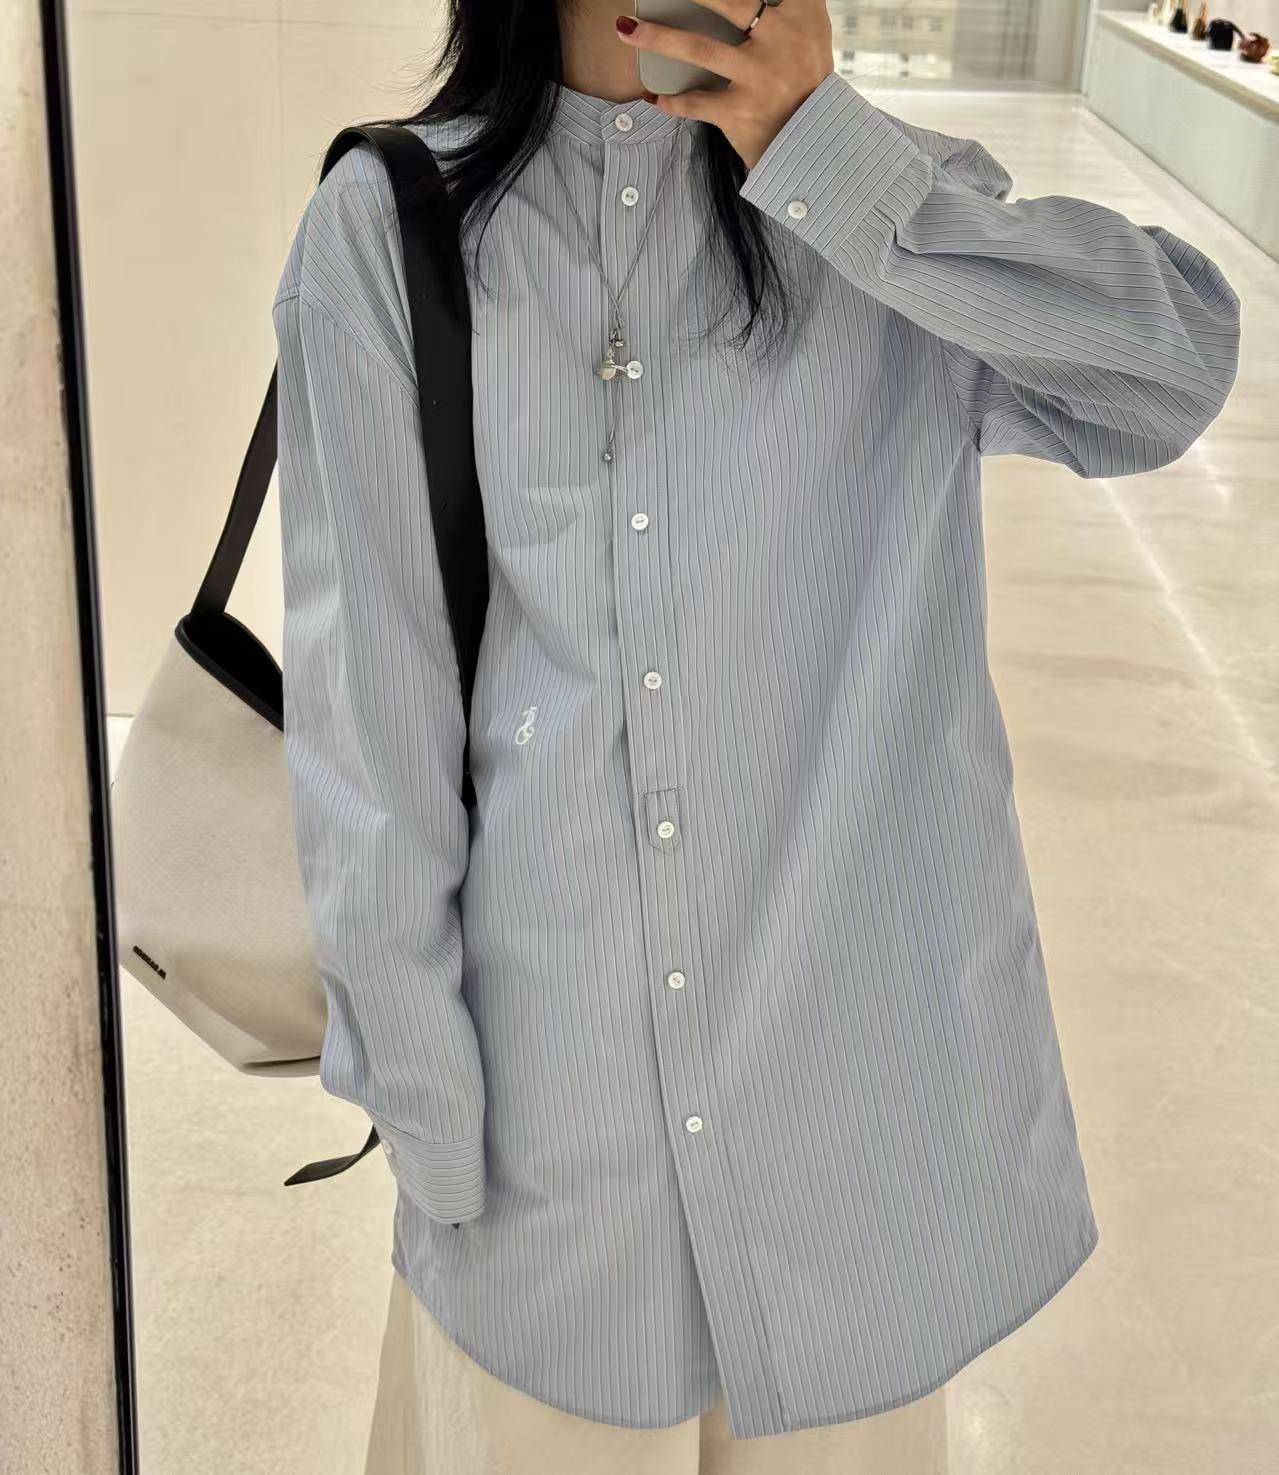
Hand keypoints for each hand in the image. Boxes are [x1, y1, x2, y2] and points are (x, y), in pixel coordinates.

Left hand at [615, 1, 833, 169]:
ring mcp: (759, 78)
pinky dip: (671, 100)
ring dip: (659, 38)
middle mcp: (781, 41)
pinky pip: (696, 103)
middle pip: (728, 3)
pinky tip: (653, 95)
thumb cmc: (806, 77)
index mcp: (799, 13)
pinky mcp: (741, 113)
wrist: (817, 140)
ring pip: (700, 50)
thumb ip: (791, 1)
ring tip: (627, 28)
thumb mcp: (811, 29)